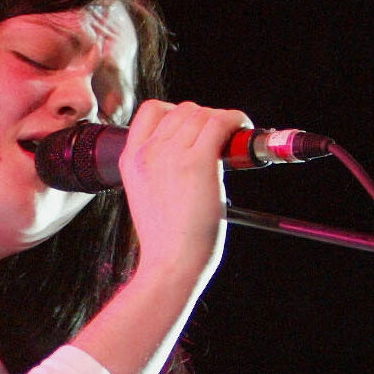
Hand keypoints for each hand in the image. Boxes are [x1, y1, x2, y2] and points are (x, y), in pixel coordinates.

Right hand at [115, 99, 251, 286]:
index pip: (152, 111)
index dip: (177, 113)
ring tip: (234, 138)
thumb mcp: (146, 195)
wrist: (169, 263)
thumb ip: (158, 169)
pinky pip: (220, 122)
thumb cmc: (166, 240)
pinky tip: (243, 129)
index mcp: (130, 160)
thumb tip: (190, 150)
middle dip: (205, 119)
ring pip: (202, 114)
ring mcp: (171, 155)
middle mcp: (148, 152)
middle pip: (182, 110)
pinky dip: (236, 120)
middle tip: (220, 139)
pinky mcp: (197, 162)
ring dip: (222, 121)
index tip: (193, 128)